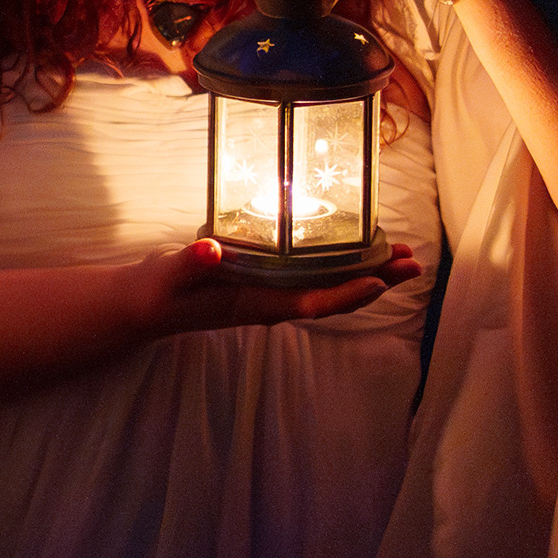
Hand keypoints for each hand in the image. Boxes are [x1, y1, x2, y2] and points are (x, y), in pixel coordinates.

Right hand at [127, 238, 420, 336]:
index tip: (380, 282)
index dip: (347, 295)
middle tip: (413, 263)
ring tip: (400, 257)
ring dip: (366, 275)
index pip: (310, 303)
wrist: (143, 307)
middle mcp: (269, 303)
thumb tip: (210, 249)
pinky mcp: (264, 284)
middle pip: (333, 297)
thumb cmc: (158, 293)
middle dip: (375, 283)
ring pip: (328, 288)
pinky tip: (353, 251)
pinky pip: (313, 279)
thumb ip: (189, 262)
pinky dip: (341, 267)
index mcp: (253, 303)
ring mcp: (269, 295)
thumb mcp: (169, 275)